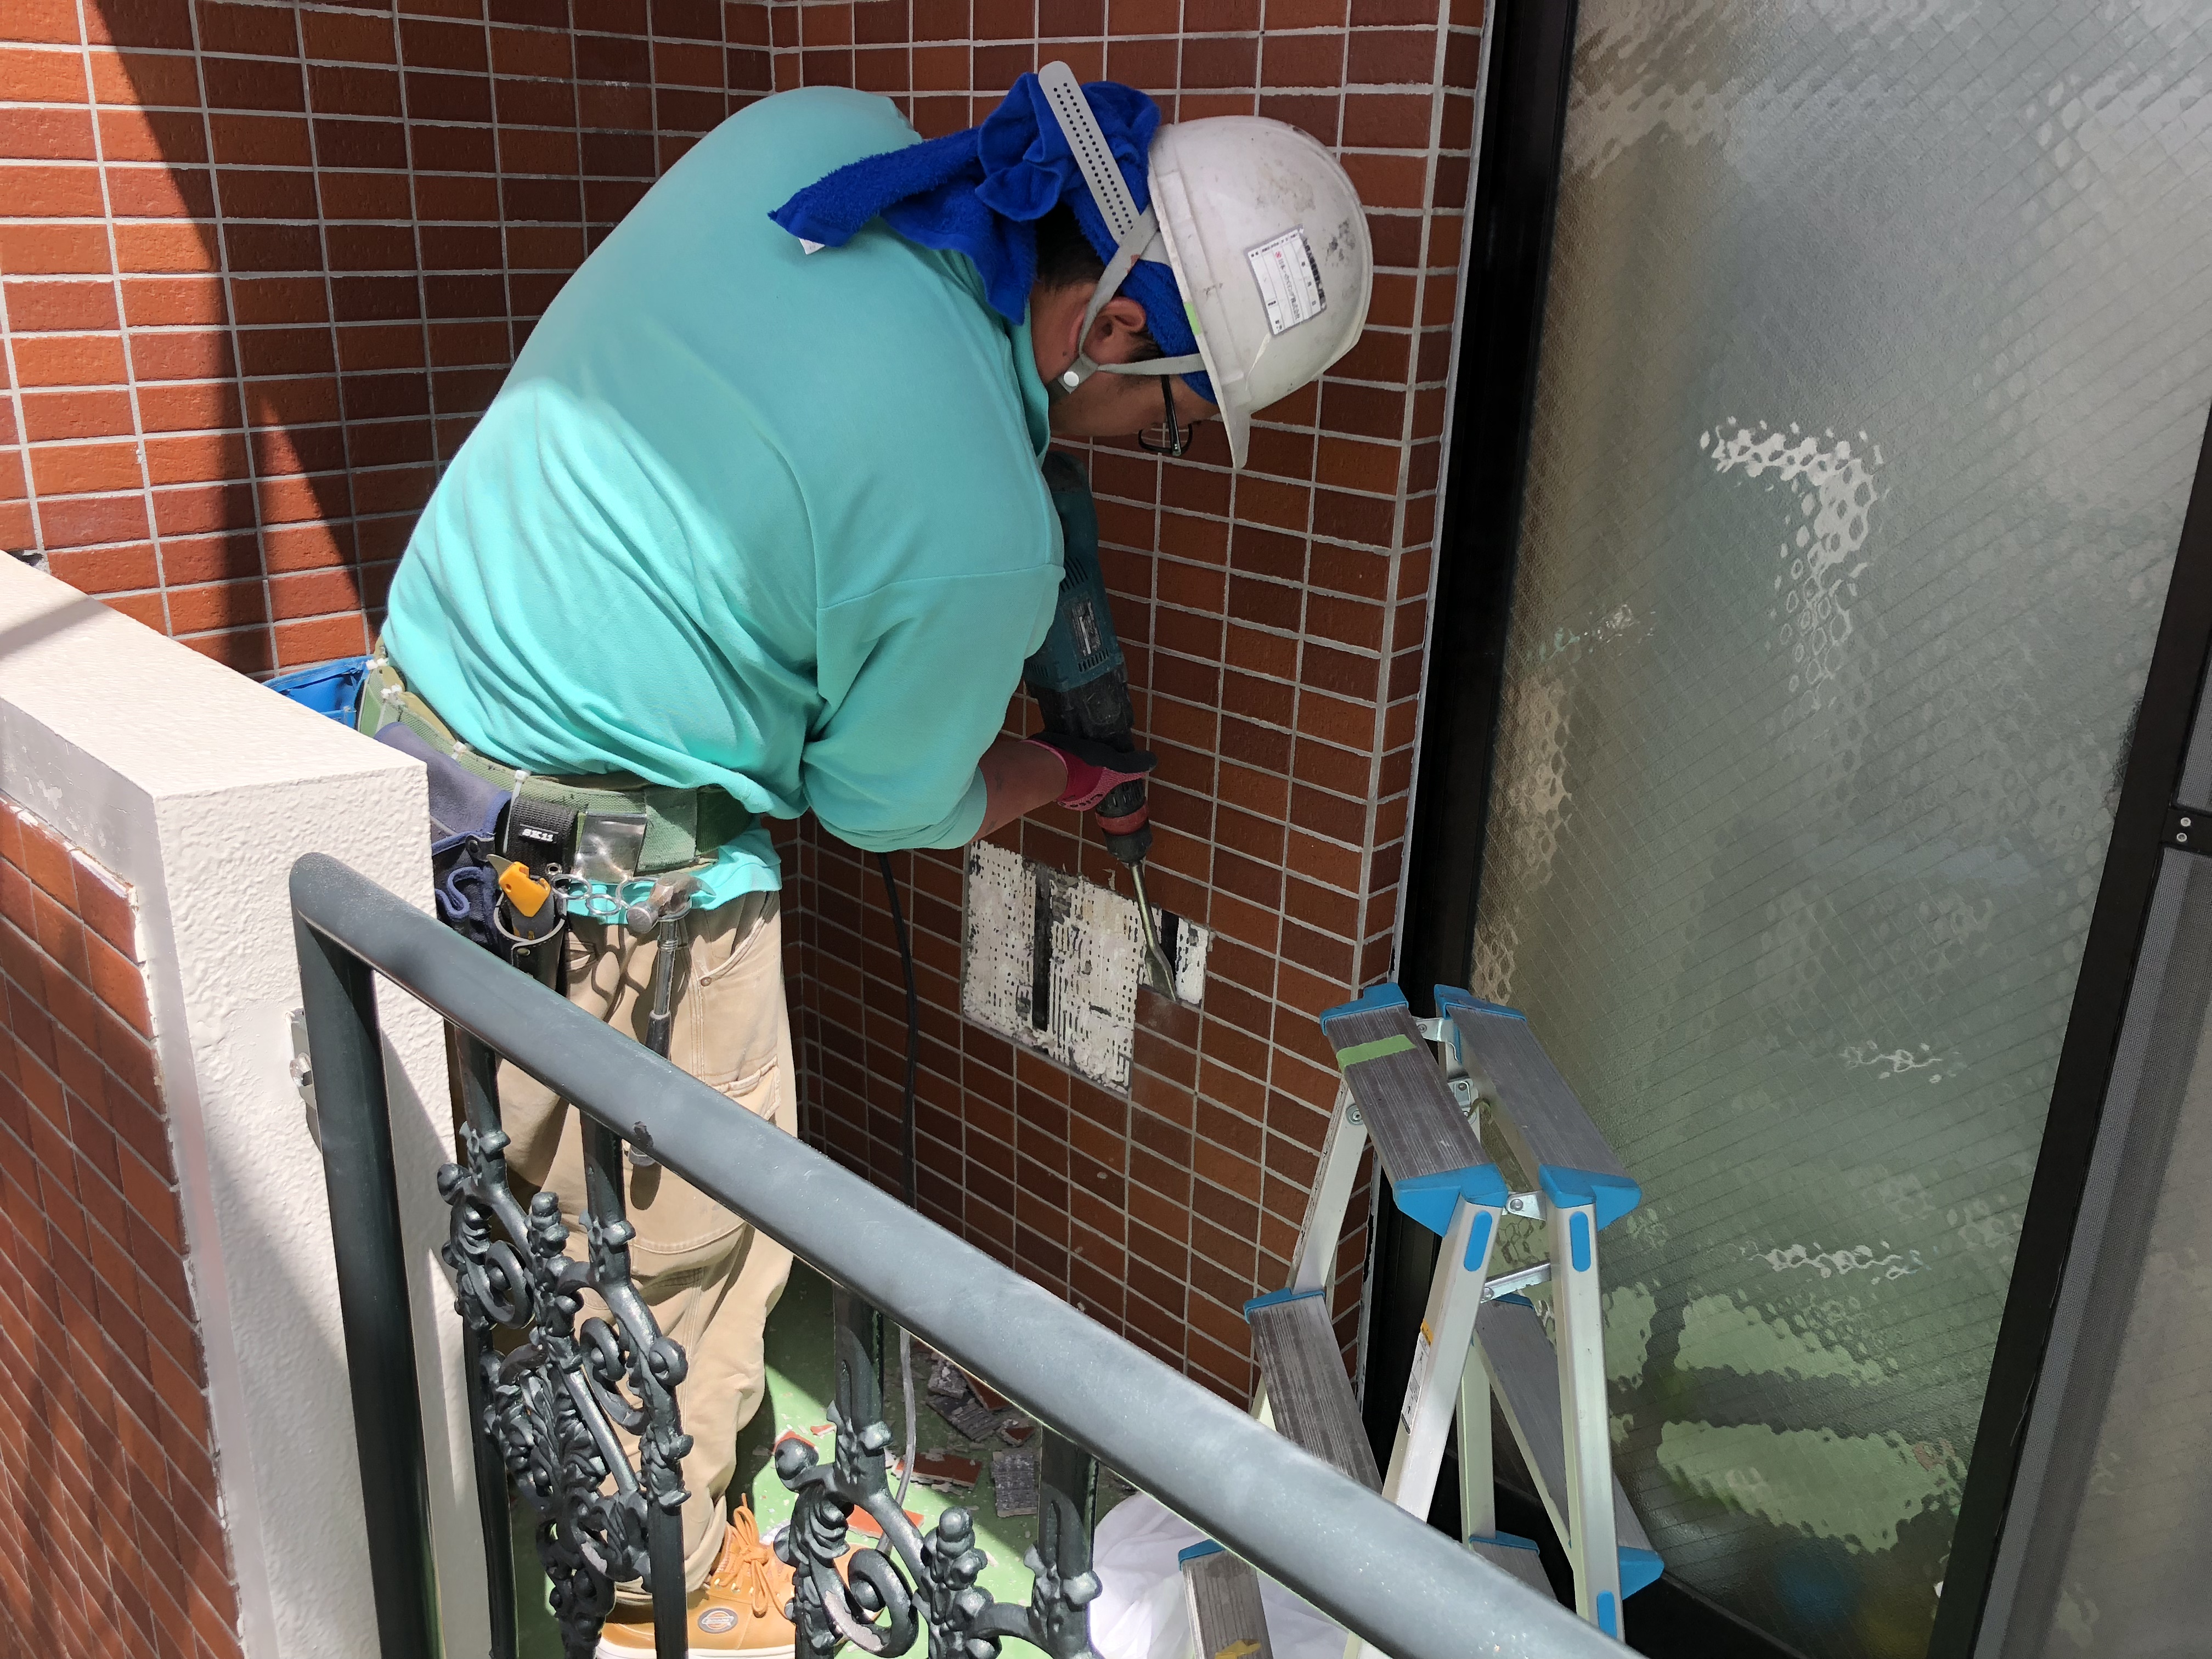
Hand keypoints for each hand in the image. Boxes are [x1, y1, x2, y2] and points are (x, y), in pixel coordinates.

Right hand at [1022, 733, 1157, 811]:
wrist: (1047, 764)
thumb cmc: (1085, 767)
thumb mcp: (1115, 764)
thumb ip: (1132, 764)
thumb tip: (1152, 762)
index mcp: (1093, 796)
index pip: (1102, 786)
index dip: (1105, 774)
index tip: (1105, 759)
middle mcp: (1074, 795)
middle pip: (1084, 779)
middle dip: (1087, 766)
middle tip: (1090, 746)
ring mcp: (1055, 785)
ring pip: (1067, 770)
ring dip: (1069, 759)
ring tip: (1074, 740)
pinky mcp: (1039, 770)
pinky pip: (1051, 761)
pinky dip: (1055, 753)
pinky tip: (1058, 741)